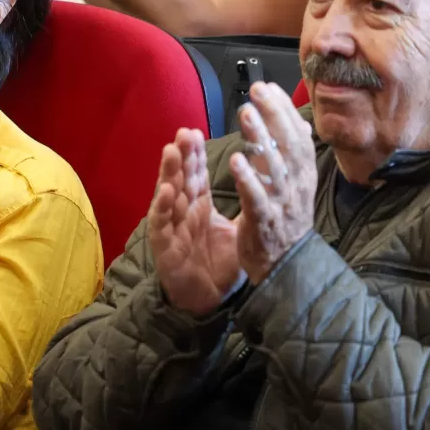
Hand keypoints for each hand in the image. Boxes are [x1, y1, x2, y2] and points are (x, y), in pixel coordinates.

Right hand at [147, 128, 242, 315]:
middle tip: (185, 132)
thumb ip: (247, 205)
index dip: (196, 153)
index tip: (196, 131)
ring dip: (169, 173)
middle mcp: (183, 210)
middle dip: (183, 154)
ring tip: (172, 151)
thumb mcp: (238, 230)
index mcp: (199, 204)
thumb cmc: (220, 263)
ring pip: (168, 194)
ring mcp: (172, 226)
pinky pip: (162, 224)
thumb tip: (267, 180)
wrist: (209, 299)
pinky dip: (162, 207)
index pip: (197, 173)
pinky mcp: (164, 246)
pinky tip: (166, 191)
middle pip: (182, 177)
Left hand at [229, 83, 317, 283]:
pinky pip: (258, 198)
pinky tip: (236, 160)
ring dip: (261, 138)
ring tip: (246, 114)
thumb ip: (295, 154)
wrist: (289, 268)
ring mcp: (282, 204)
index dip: (284, 110)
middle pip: (288, 144)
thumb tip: (296, 121)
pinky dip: (249, 179)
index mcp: (303, 175)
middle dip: (273, 115)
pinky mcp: (265, 223)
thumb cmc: (288, 220)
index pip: (298, 135)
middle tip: (257, 91)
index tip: (269, 87)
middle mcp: (297, 186)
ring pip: (274, 167)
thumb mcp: (298, 185)